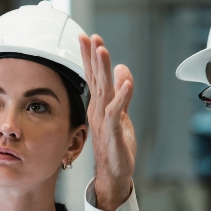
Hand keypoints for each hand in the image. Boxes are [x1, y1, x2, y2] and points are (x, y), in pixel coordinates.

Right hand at [78, 33, 135, 210]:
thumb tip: (122, 69)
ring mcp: (104, 121)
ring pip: (103, 91)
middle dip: (93, 57)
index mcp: (99, 105)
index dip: (89, 57)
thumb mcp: (122, 114)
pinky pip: (115, 112)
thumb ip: (123, 92)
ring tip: (103, 51)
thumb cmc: (116, 146)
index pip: (93, 77)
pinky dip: (121, 97)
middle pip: (95, 79)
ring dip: (103, 70)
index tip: (86, 38)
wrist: (114, 173)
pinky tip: (125, 83)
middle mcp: (98, 110)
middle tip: (91, 38)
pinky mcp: (113, 132)